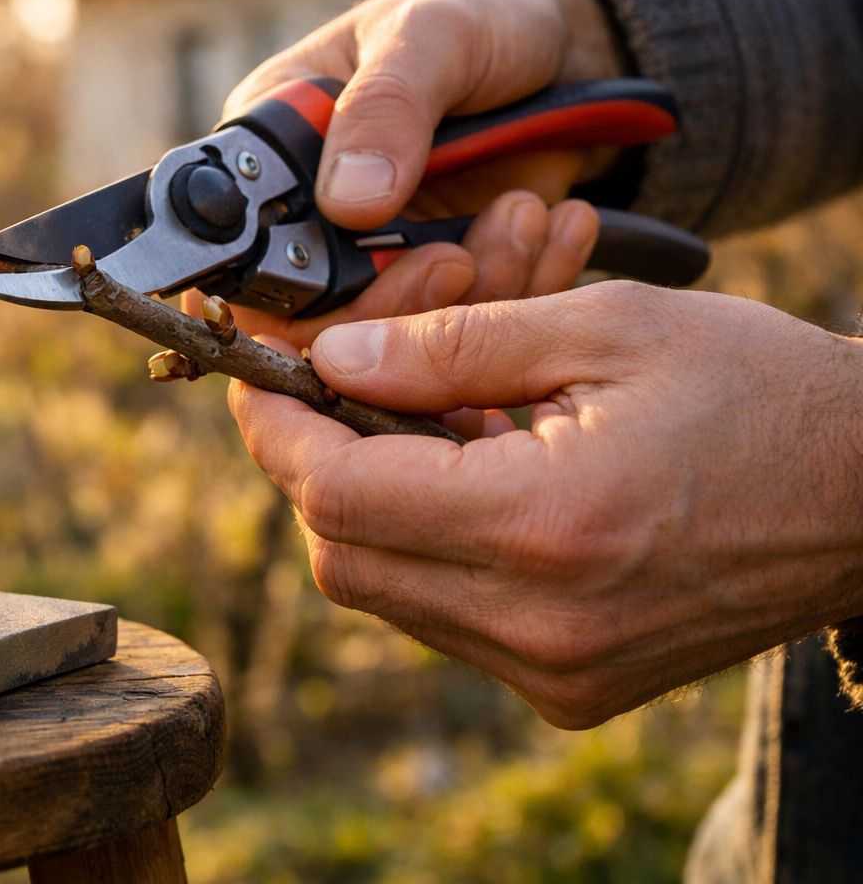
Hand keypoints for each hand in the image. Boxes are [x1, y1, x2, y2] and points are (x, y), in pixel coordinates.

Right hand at [194, 0, 624, 345]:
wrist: (568, 38)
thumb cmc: (479, 12)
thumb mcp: (431, 34)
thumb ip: (385, 109)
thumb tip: (345, 201)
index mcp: (273, 151)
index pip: (247, 252)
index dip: (295, 288)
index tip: (375, 269)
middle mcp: (313, 215)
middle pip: (322, 317)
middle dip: (400, 301)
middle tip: (461, 258)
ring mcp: (380, 253)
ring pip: (400, 333)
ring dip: (474, 287)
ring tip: (523, 213)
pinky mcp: (444, 274)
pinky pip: (468, 321)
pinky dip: (519, 287)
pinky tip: (553, 227)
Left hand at [228, 282, 862, 727]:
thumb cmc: (755, 390)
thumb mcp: (601, 328)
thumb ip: (448, 348)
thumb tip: (331, 360)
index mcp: (544, 528)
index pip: (337, 494)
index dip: (278, 428)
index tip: (261, 375)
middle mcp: (540, 627)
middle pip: (342, 555)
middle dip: (318, 462)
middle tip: (342, 385)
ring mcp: (555, 673)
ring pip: (384, 589)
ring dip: (375, 498)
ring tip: (438, 415)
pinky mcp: (572, 688)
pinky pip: (444, 614)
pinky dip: (429, 541)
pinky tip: (477, 469)